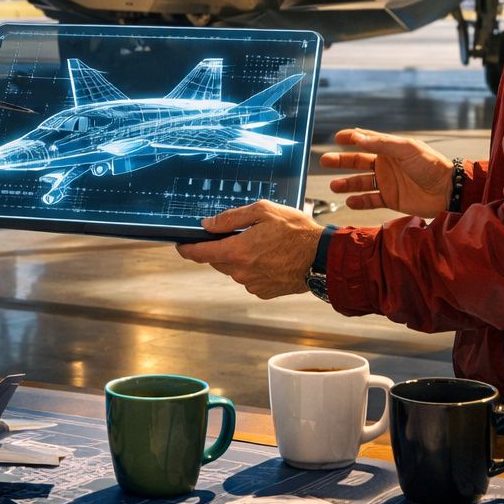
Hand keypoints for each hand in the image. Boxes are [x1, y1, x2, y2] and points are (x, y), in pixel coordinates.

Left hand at [176, 200, 322, 298]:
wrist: (322, 257)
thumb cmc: (296, 231)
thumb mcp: (263, 211)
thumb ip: (231, 218)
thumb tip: (208, 224)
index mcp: (237, 251)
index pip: (200, 253)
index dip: (187, 249)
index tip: (181, 245)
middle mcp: (241, 272)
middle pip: (217, 260)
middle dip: (220, 248)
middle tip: (237, 234)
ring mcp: (252, 284)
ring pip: (233, 269)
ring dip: (239, 257)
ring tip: (261, 243)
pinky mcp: (264, 292)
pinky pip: (249, 278)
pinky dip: (253, 268)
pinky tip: (269, 257)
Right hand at [321, 128, 453, 218]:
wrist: (447, 191)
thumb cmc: (430, 165)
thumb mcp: (407, 149)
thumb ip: (382, 144)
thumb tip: (358, 137)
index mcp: (390, 149)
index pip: (367, 140)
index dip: (351, 137)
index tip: (337, 137)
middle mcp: (386, 165)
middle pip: (358, 161)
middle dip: (341, 161)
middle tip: (325, 160)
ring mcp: (388, 182)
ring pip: (361, 182)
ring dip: (347, 183)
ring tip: (334, 186)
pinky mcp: (391, 199)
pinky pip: (370, 200)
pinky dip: (359, 201)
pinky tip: (349, 201)